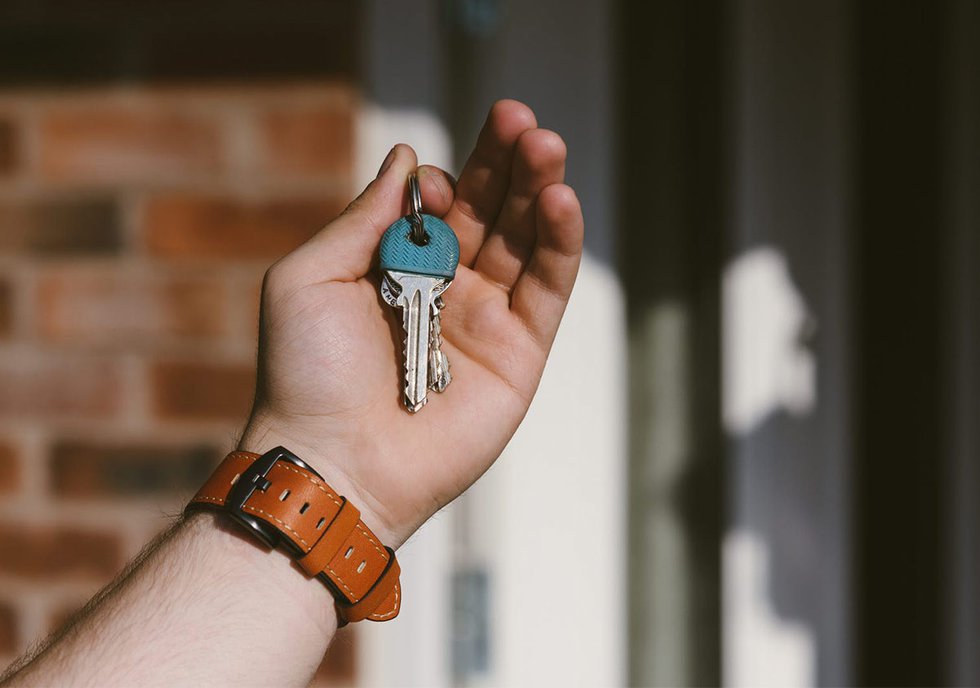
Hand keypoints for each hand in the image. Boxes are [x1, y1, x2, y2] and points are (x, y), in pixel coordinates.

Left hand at [239, 100, 582, 546]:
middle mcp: (447, 287)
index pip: (441, 204)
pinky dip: (560, 243)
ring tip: (546, 146)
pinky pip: (548, 289)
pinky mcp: (520, 353)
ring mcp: (487, 319)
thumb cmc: (307, 373)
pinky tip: (560, 201)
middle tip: (521, 120)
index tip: (436, 183)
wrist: (335, 462)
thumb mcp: (310, 278)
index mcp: (396, 268)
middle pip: (492, 211)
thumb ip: (363, 218)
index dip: (448, 179)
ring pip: (527, 241)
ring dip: (540, 189)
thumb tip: (406, 158)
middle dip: (507, 163)